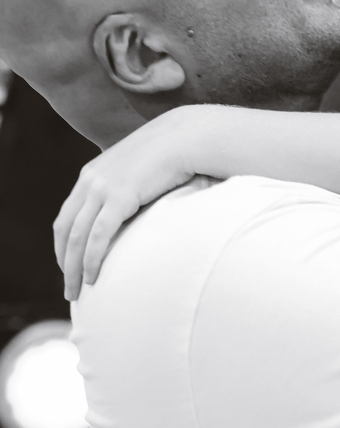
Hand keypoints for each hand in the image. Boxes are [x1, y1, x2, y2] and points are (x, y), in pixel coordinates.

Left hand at [54, 106, 199, 299]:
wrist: (187, 136)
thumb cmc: (173, 153)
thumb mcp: (142, 168)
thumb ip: (132, 185)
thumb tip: (141, 207)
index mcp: (92, 174)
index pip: (67, 216)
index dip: (64, 245)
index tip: (71, 266)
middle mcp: (90, 181)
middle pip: (65, 230)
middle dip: (64, 262)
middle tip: (70, 289)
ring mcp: (102, 187)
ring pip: (76, 237)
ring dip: (74, 268)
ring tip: (78, 291)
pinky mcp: (119, 196)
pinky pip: (98, 235)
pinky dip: (92, 258)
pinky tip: (93, 275)